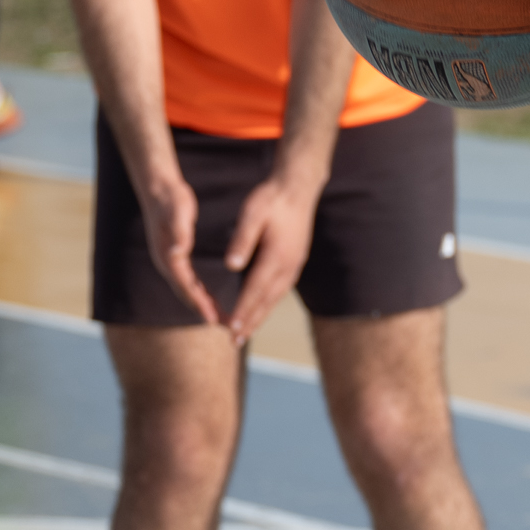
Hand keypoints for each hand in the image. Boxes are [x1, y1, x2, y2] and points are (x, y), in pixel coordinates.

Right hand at [138, 169, 224, 327]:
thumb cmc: (171, 200)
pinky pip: (189, 282)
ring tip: (222, 319)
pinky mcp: (176, 257)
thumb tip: (178, 253)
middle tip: (225, 326)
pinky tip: (212, 299)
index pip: (186, 286)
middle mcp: (167, 263)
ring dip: (204, 305)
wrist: (158, 190)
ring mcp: (170, 261)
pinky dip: (201, 294)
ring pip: (188, 290)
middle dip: (205, 310)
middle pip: (187, 294)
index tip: (213, 318)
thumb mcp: (178, 212)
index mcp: (168, 256)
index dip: (200, 303)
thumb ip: (179, 233)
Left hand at [219, 167, 321, 342]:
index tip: (231, 329)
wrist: (298, 188)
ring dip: (259, 316)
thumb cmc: (272, 199)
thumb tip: (231, 265)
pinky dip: (268, 304)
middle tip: (234, 341)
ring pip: (275, 298)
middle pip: (266, 301)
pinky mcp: (294, 261)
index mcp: (276, 256)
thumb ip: (242, 240)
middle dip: (250, 322)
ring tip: (245, 333)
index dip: (243, 311)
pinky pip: (280, 290)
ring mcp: (293, 265)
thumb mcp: (252, 213)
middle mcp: (288, 266)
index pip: (255, 290)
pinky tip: (260, 309)